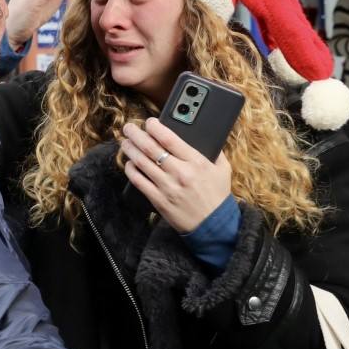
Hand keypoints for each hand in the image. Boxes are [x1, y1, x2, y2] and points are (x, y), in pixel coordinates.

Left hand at [120, 118, 231, 232]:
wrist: (214, 226)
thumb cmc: (218, 196)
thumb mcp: (222, 169)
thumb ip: (215, 151)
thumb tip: (205, 135)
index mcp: (196, 162)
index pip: (169, 138)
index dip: (155, 127)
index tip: (149, 122)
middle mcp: (180, 173)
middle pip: (151, 148)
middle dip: (136, 134)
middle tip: (129, 127)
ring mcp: (168, 187)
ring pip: (142, 163)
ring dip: (130, 150)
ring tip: (125, 142)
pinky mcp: (159, 200)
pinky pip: (140, 182)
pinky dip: (131, 170)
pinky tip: (129, 163)